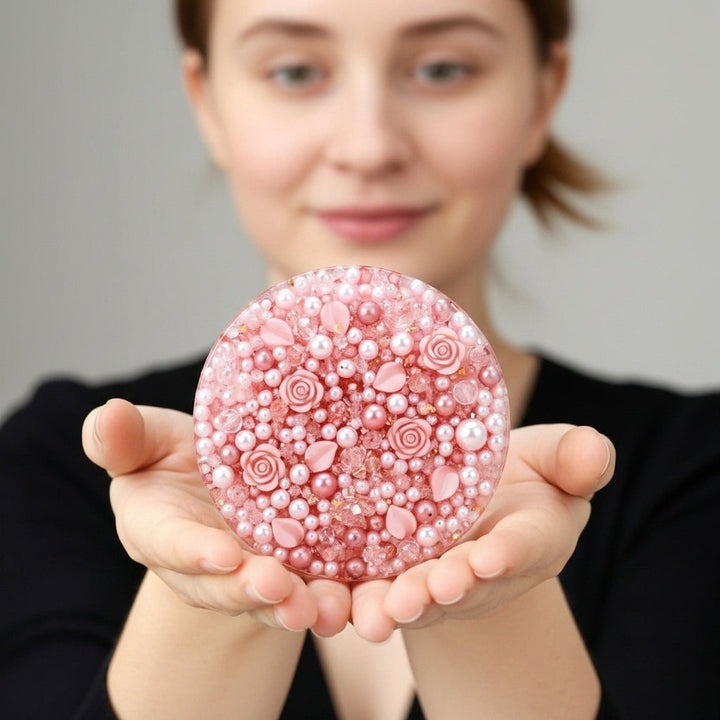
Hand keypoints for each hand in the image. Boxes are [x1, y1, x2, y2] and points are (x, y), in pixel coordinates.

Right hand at [82, 399, 349, 635]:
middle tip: (279, 589)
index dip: (193, 551)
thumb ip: (124, 439)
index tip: (221, 555)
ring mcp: (253, 570)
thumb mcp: (150, 442)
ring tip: (324, 609)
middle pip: (225, 585)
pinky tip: (362, 597)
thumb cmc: (179, 457)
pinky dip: (340, 595)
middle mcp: (206, 564)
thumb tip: (109, 415)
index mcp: (161, 530)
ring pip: (275, 598)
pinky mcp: (297, 568)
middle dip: (251, 590)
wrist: (226, 478)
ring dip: (300, 606)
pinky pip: (318, 585)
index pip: (170, 543)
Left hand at [349, 424, 614, 641]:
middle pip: (466, 584)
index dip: (508, 553)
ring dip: (396, 606)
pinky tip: (329, 599)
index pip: (524, 546)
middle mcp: (484, 569)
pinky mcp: (393, 570)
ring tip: (377, 615)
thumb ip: (574, 459)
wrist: (473, 491)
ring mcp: (437, 574)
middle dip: (447, 590)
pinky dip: (352, 595)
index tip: (489, 557)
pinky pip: (372, 584)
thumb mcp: (552, 459)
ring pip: (416, 595)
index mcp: (531, 538)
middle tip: (427, 592)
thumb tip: (597, 451)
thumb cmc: (521, 473)